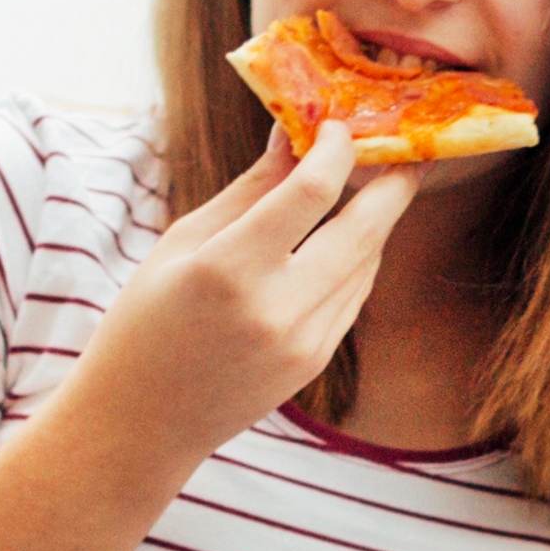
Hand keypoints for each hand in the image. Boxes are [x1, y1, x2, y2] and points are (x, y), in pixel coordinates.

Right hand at [56, 127, 421, 471]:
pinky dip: (358, 260)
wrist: (142, 422)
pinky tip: (349, 238)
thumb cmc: (146, 321)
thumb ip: (249, 189)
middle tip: (407, 152)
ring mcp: (301, 343)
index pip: (311, 193)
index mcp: (228, 269)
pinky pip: (352, 296)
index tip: (339, 128)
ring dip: (376, 222)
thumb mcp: (183, 242)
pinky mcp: (314, 363)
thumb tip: (292, 135)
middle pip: (362, 231)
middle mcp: (274, 309)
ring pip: (365, 263)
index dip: (336, 151)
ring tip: (375, 188)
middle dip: (393, 186)